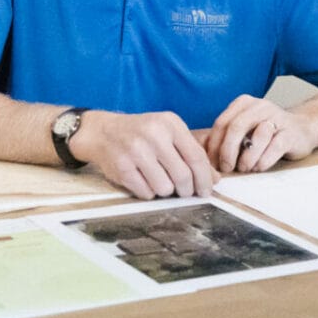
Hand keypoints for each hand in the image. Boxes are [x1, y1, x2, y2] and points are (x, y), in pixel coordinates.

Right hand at [70, 110, 213, 199]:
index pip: (196, 157)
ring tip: (158, 179)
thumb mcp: (168, 134)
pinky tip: (143, 180)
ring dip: (165, 190)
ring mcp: (136, 151)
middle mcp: (154, 135)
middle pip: (183, 176)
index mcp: (170, 124)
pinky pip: (146, 193)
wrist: (103, 132)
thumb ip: (192, 153)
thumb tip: (214, 179)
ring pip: (165, 188)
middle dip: (187, 190)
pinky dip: (148, 192)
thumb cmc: (142, 134)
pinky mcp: (122, 168)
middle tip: (184, 191)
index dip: (205, 179)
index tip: (207, 191)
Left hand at [205, 95, 316, 173]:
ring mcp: (277, 118)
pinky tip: (259, 167)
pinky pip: (275, 146)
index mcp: (243, 103)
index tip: (211, 163)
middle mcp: (260, 106)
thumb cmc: (267, 134)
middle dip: (227, 151)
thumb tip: (203, 156)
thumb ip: (226, 138)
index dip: (214, 145)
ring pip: (257, 136)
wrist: (301, 130)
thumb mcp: (244, 130)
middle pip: (236, 127)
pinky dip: (264, 160)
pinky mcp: (290, 132)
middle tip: (225, 168)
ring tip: (244, 168)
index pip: (222, 122)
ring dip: (247, 157)